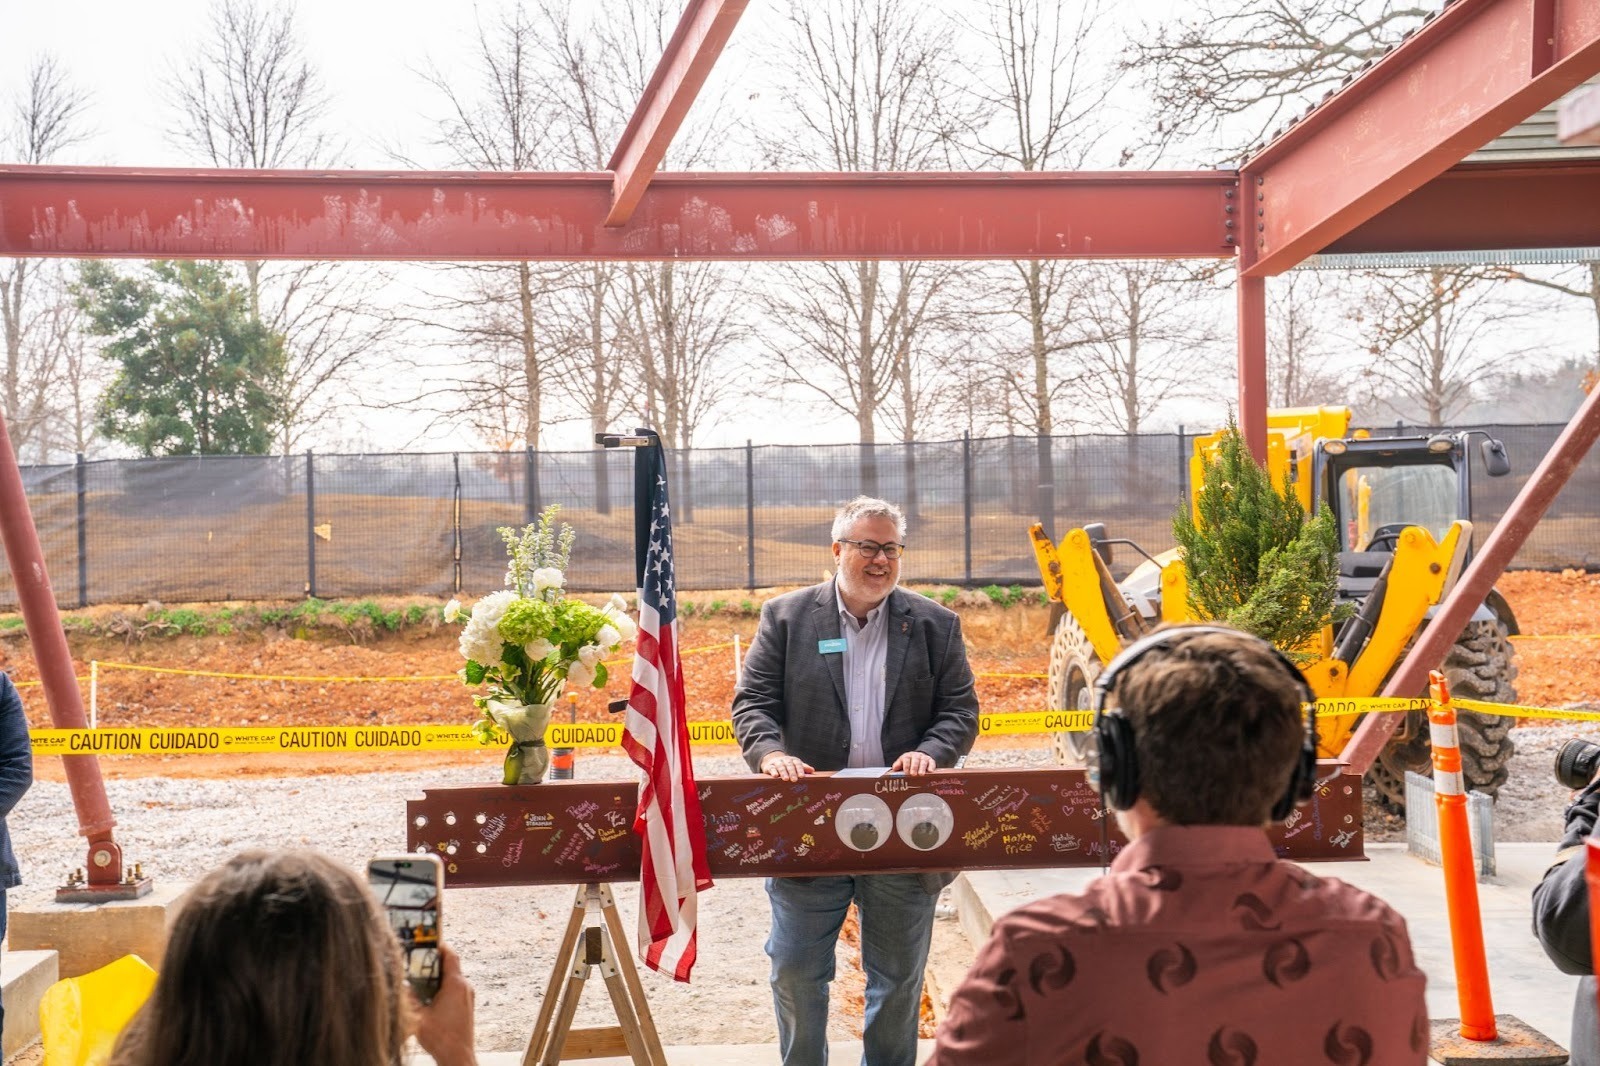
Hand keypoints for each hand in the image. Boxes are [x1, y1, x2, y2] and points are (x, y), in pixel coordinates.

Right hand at [413, 944, 477, 1065]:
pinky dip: (442, 986)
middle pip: (450, 965)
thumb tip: (400, 985)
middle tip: (418, 959)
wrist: (457, 1056)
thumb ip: (408, 998)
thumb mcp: (418, 1016)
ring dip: (437, 976)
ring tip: (420, 978)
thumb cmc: (441, 1038)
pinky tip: (428, 995)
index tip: (428, 941)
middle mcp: (465, 987)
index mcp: (455, 985)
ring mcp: (468, 997)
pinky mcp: (466, 1006)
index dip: (439, 946)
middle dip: (433, 962)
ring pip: (452, 978)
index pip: (450, 955)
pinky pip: (454, 989)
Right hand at [760, 751, 813, 781]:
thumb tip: (812, 770)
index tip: (802, 776)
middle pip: (789, 765)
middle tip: (794, 780)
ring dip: (783, 772)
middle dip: (792, 772)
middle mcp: (785, 760)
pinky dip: (773, 771)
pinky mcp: (769, 766)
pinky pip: (771, 768)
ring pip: (781, 766)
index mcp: (793, 760)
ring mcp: (777, 762)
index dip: (800, 769)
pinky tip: (775, 776)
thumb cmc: (788, 766)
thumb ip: (804, 768)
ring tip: (786, 779)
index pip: (797, 763)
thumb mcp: (796, 766)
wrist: (773, 761)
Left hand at [892, 750, 935, 775]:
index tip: (906, 772)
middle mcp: (916, 755)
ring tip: (921, 774)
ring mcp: (923, 757)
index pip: (906, 758)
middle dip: (914, 767)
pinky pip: (931, 762)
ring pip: (923, 761)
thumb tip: (894, 768)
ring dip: (922, 768)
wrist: (919, 757)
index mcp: (908, 756)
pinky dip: (931, 766)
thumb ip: (898, 765)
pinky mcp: (930, 760)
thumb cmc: (909, 763)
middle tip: (913, 774)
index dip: (906, 765)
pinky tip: (930, 771)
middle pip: (915, 759)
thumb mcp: (902, 763)